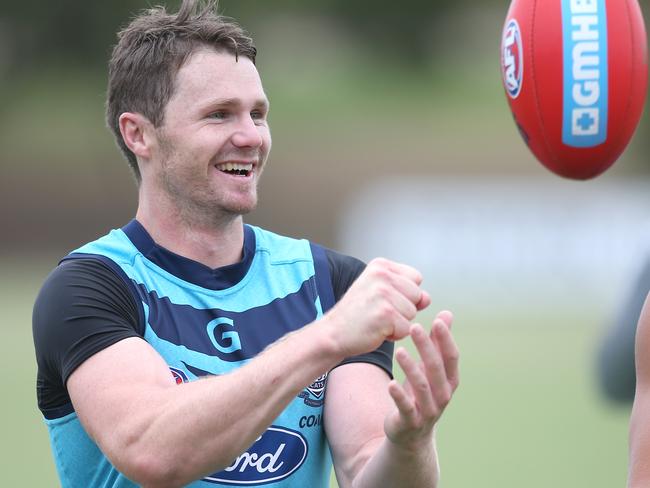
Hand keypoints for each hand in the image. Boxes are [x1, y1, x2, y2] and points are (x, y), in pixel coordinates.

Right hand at [326, 258, 430, 356]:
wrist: (333, 333)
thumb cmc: (358, 314)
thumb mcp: (381, 293)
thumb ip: (406, 291)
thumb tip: (427, 298)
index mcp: (381, 266)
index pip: (415, 278)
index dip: (405, 294)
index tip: (383, 299)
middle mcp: (382, 275)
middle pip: (417, 295)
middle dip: (403, 309)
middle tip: (378, 313)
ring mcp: (384, 294)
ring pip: (412, 313)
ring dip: (398, 323)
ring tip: (376, 321)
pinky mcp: (386, 314)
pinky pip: (406, 329)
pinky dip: (394, 335)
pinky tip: (376, 331)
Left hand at [383, 311, 458, 449]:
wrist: (411, 432)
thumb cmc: (421, 393)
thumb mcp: (430, 368)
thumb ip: (437, 343)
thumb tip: (447, 314)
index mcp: (450, 381)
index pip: (451, 357)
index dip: (446, 339)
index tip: (437, 320)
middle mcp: (443, 395)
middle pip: (436, 368)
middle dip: (426, 347)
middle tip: (414, 327)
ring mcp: (428, 410)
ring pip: (422, 387)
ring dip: (411, 368)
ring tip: (399, 351)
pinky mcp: (410, 421)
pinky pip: (406, 407)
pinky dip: (399, 395)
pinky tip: (390, 383)